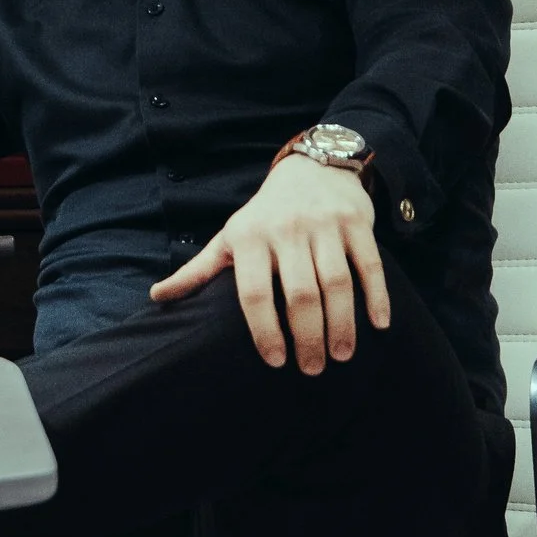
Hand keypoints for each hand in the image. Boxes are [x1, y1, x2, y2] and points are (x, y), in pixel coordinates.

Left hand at [151, 160, 389, 375]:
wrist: (311, 167)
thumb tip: (157, 297)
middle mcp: (287, 229)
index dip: (264, 331)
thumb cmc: (264, 215)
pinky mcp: (357, 222)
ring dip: (342, 325)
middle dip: (307, 338)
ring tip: (341, 356)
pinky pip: (370, 265)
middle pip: (300, 295)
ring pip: (337, 283)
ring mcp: (325, 224)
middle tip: (313, 369)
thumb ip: (198, 270)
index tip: (275, 362)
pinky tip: (378, 325)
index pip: (254, 293)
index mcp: (250, 237)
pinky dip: (377, 296)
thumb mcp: (229, 237)